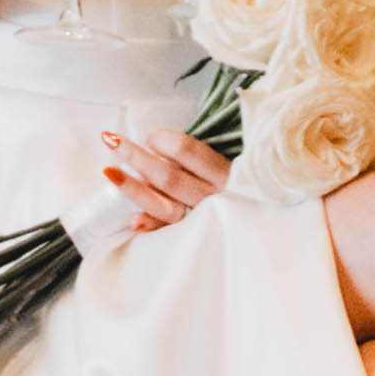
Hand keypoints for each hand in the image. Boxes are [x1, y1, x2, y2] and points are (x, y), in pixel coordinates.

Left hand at [99, 126, 233, 234]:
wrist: (264, 238)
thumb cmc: (236, 188)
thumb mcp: (227, 166)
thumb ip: (197, 157)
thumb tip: (155, 144)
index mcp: (224, 175)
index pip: (187, 151)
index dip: (163, 141)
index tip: (150, 137)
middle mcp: (213, 198)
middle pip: (168, 177)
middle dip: (136, 157)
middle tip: (112, 141)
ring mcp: (201, 220)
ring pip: (164, 206)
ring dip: (134, 189)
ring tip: (110, 172)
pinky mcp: (193, 236)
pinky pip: (167, 231)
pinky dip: (149, 225)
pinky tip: (132, 219)